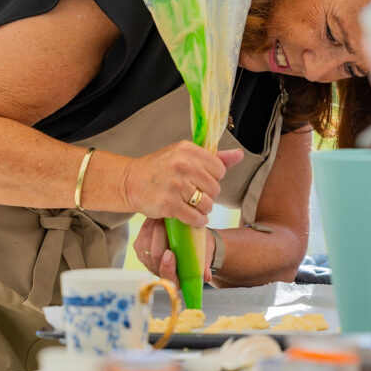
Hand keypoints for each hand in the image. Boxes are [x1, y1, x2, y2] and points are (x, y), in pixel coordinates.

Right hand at [124, 141, 242, 226]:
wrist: (130, 181)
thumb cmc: (160, 168)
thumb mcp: (184, 156)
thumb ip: (214, 157)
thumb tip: (239, 155)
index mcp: (188, 150)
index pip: (219, 169)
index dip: (213, 178)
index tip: (201, 181)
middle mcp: (182, 165)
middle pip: (215, 188)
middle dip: (208, 195)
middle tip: (195, 196)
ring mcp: (175, 185)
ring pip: (207, 204)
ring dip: (203, 210)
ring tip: (193, 206)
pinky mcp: (168, 204)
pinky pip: (195, 217)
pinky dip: (197, 221)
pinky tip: (193, 218)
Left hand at [134, 217, 214, 285]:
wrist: (191, 244)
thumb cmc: (199, 252)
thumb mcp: (204, 258)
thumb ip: (203, 267)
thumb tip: (207, 276)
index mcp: (174, 280)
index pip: (167, 277)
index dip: (167, 266)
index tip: (170, 253)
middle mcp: (158, 271)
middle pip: (153, 256)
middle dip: (159, 238)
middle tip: (167, 223)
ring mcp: (147, 259)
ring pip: (145, 244)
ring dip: (154, 228)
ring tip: (163, 216)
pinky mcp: (141, 247)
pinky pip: (142, 235)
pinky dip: (149, 225)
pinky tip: (157, 215)